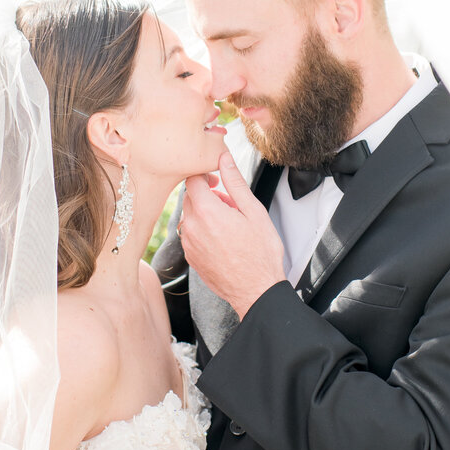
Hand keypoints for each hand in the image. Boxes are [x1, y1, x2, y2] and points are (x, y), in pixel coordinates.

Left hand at [180, 152, 285, 318]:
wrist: (256, 290)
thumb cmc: (260, 253)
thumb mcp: (253, 211)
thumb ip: (235, 182)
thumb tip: (224, 159)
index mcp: (206, 211)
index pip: (191, 180)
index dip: (204, 175)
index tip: (217, 181)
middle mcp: (192, 227)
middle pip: (189, 197)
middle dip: (207, 195)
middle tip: (230, 205)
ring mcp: (189, 244)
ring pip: (190, 216)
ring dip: (205, 213)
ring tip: (229, 224)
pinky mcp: (190, 257)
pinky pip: (191, 234)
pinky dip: (203, 230)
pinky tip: (223, 239)